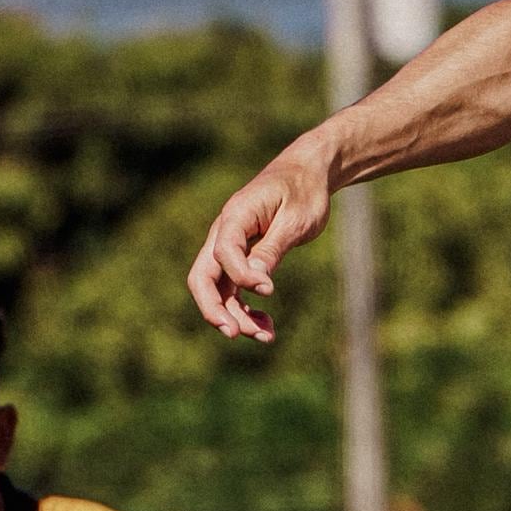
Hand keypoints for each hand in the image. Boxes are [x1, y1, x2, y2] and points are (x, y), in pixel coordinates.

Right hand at [185, 145, 336, 343]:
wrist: (307, 173)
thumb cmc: (304, 191)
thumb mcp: (296, 219)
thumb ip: (273, 249)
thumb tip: (256, 284)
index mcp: (236, 215)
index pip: (223, 251)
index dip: (241, 276)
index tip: (268, 291)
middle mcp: (225, 233)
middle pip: (203, 277)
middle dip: (215, 309)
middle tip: (235, 335)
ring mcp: (230, 248)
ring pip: (220, 290)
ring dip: (237, 316)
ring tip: (266, 337)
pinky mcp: (241, 258)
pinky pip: (234, 290)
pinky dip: (247, 309)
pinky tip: (267, 324)